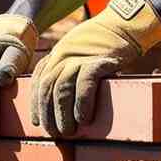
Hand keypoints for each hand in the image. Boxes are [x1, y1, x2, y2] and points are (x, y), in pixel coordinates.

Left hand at [31, 0, 160, 136]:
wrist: (125, 26)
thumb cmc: (104, 46)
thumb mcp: (79, 55)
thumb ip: (69, 72)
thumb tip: (65, 104)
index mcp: (57, 54)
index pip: (38, 81)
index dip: (36, 103)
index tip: (38, 122)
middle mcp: (63, 54)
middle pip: (47, 87)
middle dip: (48, 113)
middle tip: (55, 133)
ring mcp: (79, 56)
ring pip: (61, 88)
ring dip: (63, 114)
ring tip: (69, 132)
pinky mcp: (97, 60)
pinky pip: (84, 85)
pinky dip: (82, 104)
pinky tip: (84, 119)